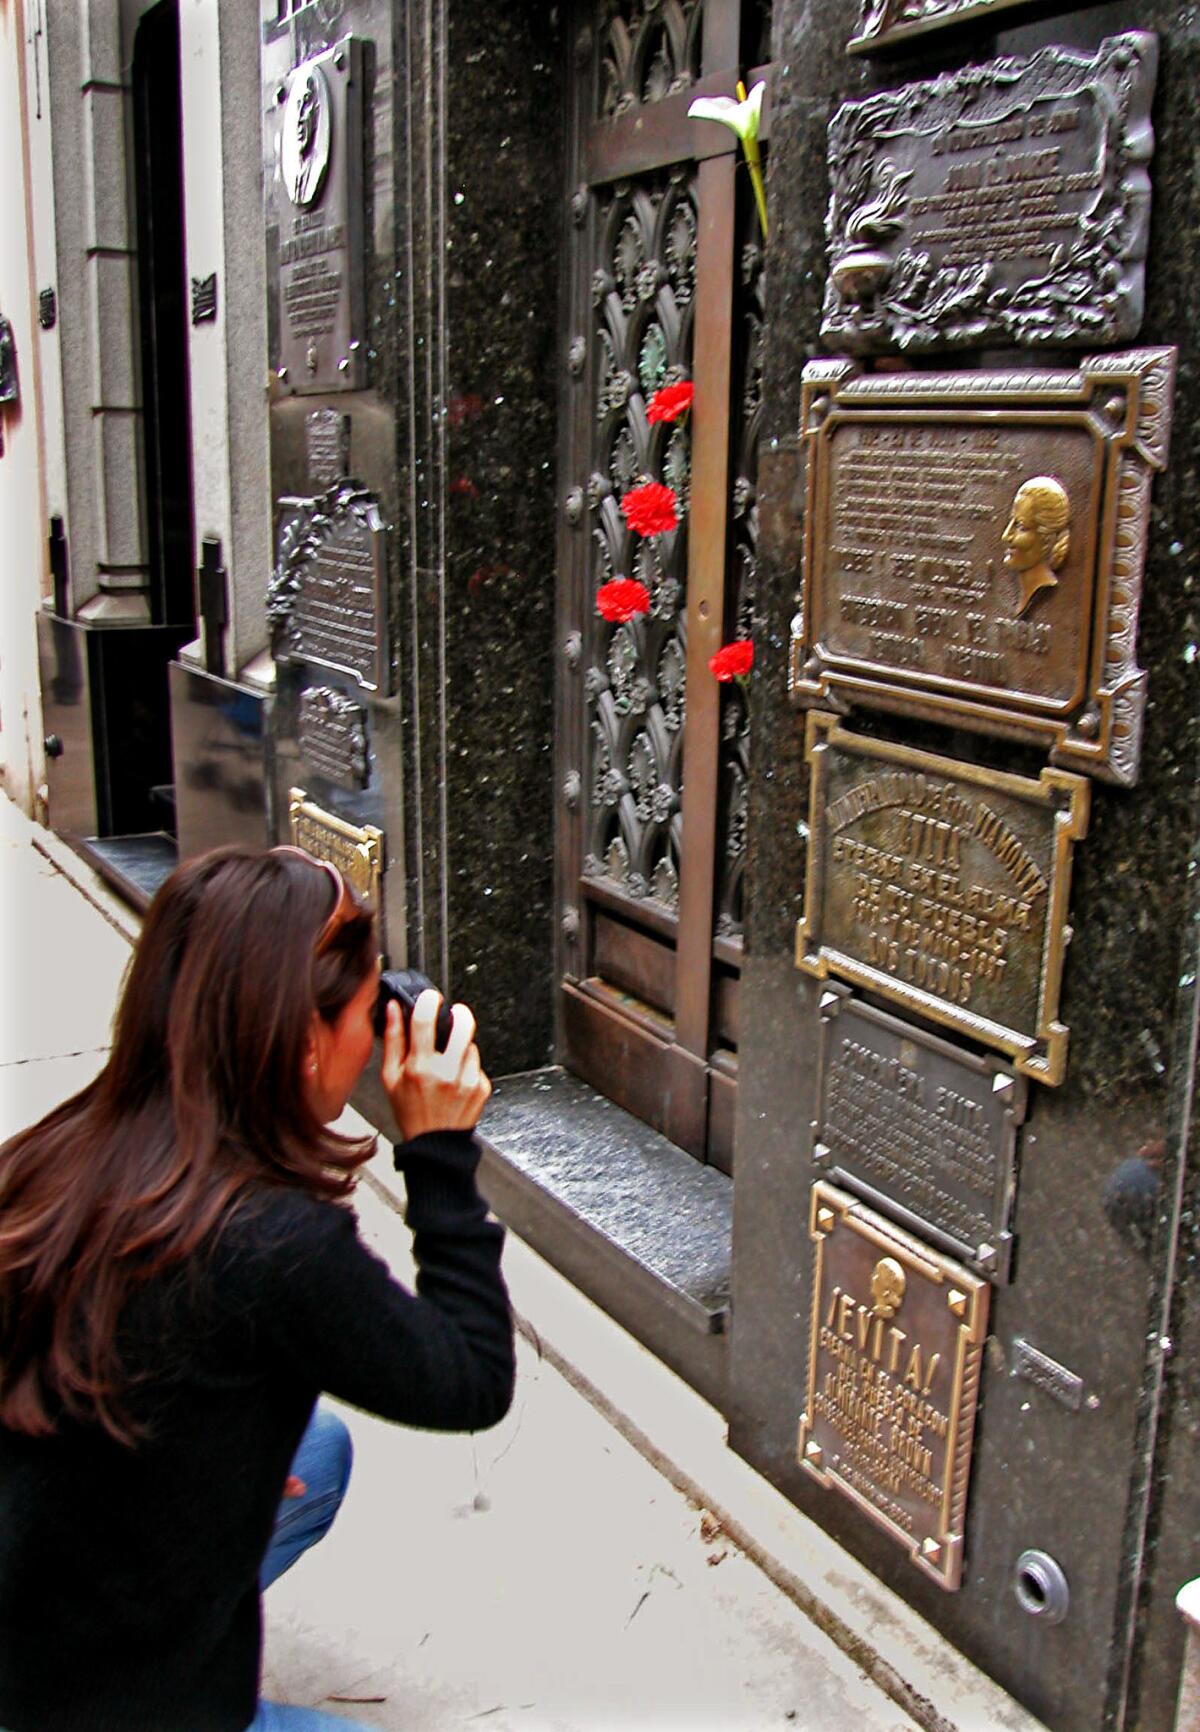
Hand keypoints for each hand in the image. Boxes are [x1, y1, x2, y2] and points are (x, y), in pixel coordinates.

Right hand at [380, 988, 491, 1141]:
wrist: (435, 1145)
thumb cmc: (410, 1112)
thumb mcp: (390, 1078)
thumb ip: (393, 1040)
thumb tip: (393, 1010)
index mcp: (420, 1067)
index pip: (425, 1020)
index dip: (428, 1001)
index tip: (430, 997)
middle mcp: (446, 1072)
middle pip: (463, 1025)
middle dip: (459, 1013)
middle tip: (454, 1013)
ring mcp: (467, 1080)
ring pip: (470, 1045)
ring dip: (461, 1046)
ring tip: (447, 1062)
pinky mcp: (481, 1087)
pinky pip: (477, 1064)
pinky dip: (468, 1066)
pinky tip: (456, 1079)